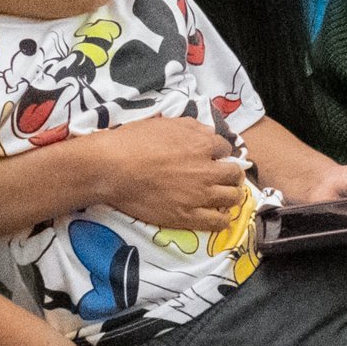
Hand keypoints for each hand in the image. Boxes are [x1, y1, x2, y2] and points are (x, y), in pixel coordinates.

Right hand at [99, 115, 245, 229]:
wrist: (112, 168)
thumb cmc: (134, 142)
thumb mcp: (166, 123)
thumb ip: (192, 127)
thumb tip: (209, 131)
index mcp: (203, 145)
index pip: (226, 148)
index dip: (220, 152)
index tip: (214, 157)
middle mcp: (207, 170)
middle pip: (234, 174)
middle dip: (231, 174)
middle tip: (223, 176)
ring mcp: (199, 195)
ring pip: (232, 198)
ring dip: (231, 195)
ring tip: (224, 196)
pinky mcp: (187, 216)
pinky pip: (217, 222)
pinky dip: (222, 219)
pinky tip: (218, 216)